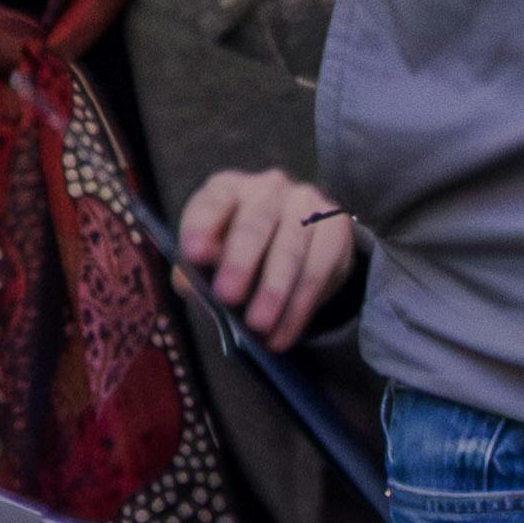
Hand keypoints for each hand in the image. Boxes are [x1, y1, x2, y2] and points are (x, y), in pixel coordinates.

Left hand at [179, 166, 359, 348]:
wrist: (302, 245)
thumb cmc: (242, 254)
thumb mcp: (213, 259)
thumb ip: (197, 270)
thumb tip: (188, 284)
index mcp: (229, 189)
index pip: (214, 200)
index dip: (204, 225)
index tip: (195, 254)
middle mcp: (268, 188)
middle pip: (256, 222)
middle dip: (241, 260)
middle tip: (227, 295)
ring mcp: (306, 203)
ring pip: (291, 248)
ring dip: (274, 291)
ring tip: (258, 326)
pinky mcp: (335, 226)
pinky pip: (317, 270)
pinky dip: (297, 309)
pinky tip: (282, 335)